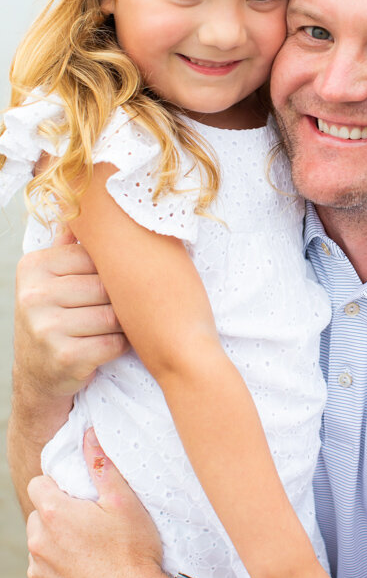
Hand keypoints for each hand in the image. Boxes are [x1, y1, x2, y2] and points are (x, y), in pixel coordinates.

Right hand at [15, 228, 127, 400]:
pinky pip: (114, 343)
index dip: (111, 274)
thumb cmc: (55, 318)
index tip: (107, 285)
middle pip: (107, 288)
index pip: (96, 258)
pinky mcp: (65, 357)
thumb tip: (87, 202)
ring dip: (121, 325)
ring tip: (108, 328)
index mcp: (35, 267)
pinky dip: (118, 346)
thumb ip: (68, 245)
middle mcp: (35, 295)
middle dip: (118, 301)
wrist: (37, 374)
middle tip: (112, 310)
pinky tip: (104, 347)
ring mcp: (46, 327)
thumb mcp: (51, 279)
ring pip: (114, 316)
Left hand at [26, 429, 168, 577]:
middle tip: (89, 522)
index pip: (37, 484)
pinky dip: (58, 570)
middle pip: (38, 515)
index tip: (80, 495)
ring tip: (90, 549)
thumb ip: (101, 464)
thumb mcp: (124, 501)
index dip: (58, 485)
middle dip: (57, 515)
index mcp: (54, 515)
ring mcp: (38, 573)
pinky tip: (85, 571)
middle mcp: (38, 543)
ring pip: (40, 545)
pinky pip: (43, 574)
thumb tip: (88, 434)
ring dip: (56, 542)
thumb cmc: (133, 550)